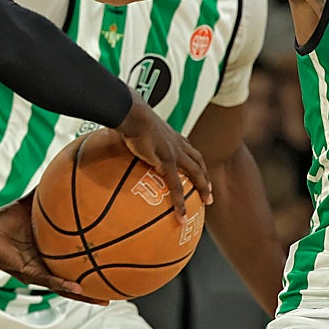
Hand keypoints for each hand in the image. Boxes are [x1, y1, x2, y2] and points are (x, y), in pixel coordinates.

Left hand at [0, 195, 108, 304]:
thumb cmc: (5, 223)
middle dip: (92, 291)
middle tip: (113, 296)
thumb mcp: (29, 206)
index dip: (91, 266)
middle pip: (74, 281)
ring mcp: (39, 272)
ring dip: (83, 296)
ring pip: (65, 288)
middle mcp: (47, 266)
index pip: (74, 261)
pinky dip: (63, 285)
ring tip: (102, 300)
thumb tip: (58, 174)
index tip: (114, 264)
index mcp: (49, 253)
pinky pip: (48, 281)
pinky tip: (78, 288)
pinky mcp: (29, 274)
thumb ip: (44, 194)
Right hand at [116, 94, 211, 219]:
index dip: (195, 160)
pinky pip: (177, 187)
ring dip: (204, 188)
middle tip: (210, 191)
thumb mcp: (132, 127)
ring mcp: (175, 152)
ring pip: (196, 173)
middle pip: (198, 161)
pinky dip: (180, 203)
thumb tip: (118, 140)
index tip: (198, 171)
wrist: (130, 112)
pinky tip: (181, 217)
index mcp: (170, 136)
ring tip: (208, 203)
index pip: (188, 149)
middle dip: (206, 176)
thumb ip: (130, 136)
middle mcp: (177, 143)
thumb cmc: (127, 115)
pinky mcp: (167, 161)